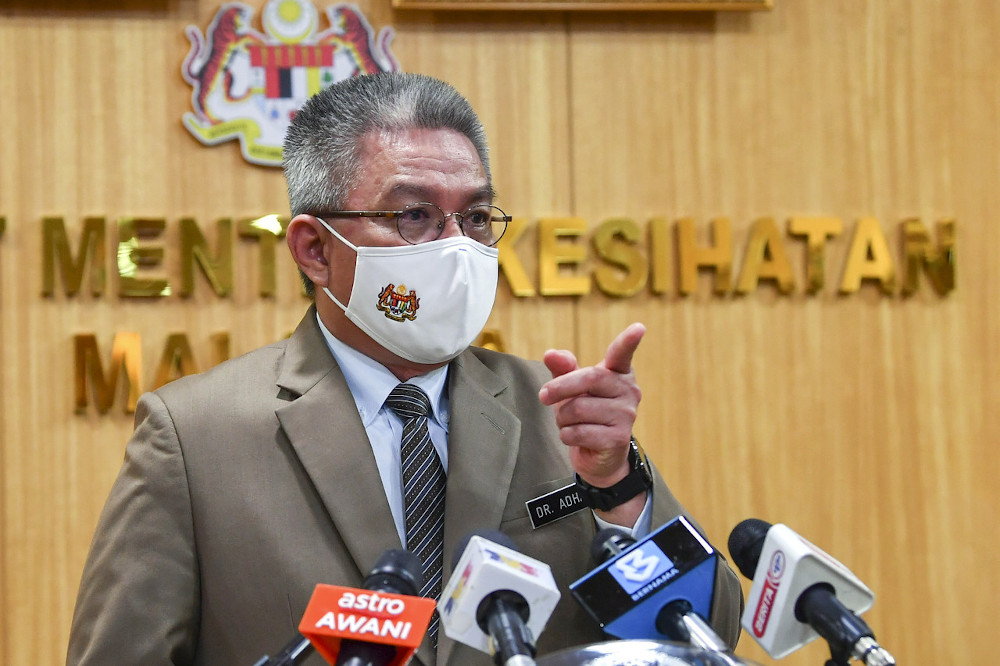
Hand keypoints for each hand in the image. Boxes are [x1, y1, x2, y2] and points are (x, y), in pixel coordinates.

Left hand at [538, 323, 645, 487]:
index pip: (622, 354)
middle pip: (589, 379)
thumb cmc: (586, 413)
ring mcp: (626, 415)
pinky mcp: (618, 438)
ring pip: (578, 409)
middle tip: (543, 396)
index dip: (628, 341)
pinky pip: (579, 432)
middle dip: (560, 387)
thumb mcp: (573, 388)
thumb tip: (550, 354)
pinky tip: (576, 437)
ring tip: (569, 422)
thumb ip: (563, 369)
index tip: (639, 327)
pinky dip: (567, 435)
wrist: (599, 455)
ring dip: (562, 418)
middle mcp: (629, 391)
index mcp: (618, 373)